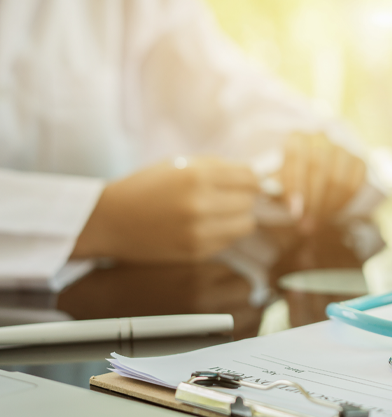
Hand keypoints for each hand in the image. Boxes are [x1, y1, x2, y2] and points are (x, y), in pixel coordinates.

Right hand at [72, 157, 258, 261]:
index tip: (243, 182)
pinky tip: (204, 227)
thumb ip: (218, 167)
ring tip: (217, 212)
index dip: (250, 179)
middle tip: (225, 197)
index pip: (250, 178)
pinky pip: (230, 241)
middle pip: (250, 201)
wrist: (110, 220)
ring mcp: (199, 231)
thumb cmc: (146, 187)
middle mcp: (200, 204)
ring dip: (237, 217)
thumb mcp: (179, 164)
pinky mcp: (196, 252)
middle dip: (242, 197)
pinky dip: (223, 233)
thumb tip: (255, 176)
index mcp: (196, 175)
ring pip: (246, 224)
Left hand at [279, 133, 365, 233]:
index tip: (294, 211)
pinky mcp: (358, 161)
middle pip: (319, 169)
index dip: (296, 186)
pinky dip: (343, 203)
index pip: (297, 157)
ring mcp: (342, 149)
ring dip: (327, 206)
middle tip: (305, 225)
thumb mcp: (279, 179)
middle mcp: (321, 139)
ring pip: (338, 179)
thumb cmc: (292, 177)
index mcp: (298, 138)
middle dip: (312, 202)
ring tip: (316, 224)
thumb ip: (273, 186)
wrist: (316, 170)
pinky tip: (332, 214)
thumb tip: (263, 194)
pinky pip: (354, 184)